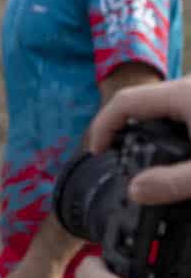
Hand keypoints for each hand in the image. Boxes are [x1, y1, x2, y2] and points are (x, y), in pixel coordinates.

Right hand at [88, 76, 190, 205]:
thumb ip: (171, 182)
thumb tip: (134, 192)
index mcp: (181, 94)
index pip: (125, 101)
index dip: (103, 126)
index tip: (96, 152)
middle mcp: (187, 86)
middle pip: (142, 103)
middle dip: (124, 129)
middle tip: (117, 158)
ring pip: (162, 107)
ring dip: (148, 130)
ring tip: (142, 156)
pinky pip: (178, 111)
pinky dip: (168, 130)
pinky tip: (175, 152)